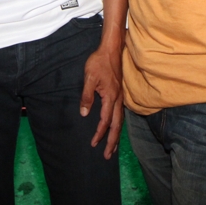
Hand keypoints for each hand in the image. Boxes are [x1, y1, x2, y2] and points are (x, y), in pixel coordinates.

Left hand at [80, 44, 123, 159]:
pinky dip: (118, 125)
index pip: (105, 121)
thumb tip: (84, 113)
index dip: (99, 133)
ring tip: (113, 147)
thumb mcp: (89, 78)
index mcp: (110, 96)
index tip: (93, 144)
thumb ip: (87, 96)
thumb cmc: (99, 62)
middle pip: (117, 125)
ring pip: (120, 121)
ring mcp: (120, 96)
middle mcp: (118, 99)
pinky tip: (115, 128)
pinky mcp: (120, 93)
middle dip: (112, 142)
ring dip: (116, 135)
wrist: (112, 48)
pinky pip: (120, 114)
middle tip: (107, 155)